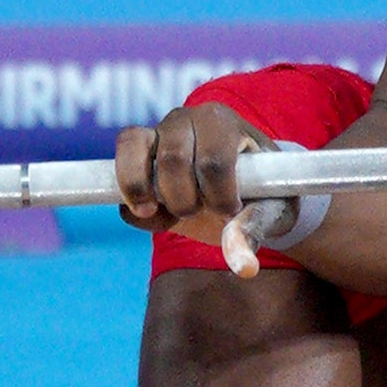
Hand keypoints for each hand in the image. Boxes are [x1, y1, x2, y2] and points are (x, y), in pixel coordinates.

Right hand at [116, 100, 277, 270]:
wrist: (244, 185)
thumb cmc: (263, 191)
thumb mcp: (271, 208)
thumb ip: (256, 229)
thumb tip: (242, 266)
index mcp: (223, 124)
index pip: (213, 162)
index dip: (218, 197)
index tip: (229, 212)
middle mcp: (186, 119)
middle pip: (172, 159)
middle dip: (183, 199)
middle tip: (199, 213)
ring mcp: (156, 133)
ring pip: (132, 148)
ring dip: (141, 191)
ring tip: (155, 213)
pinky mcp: (135, 156)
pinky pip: (116, 174)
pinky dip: (130, 206)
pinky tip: (154, 217)